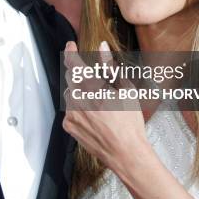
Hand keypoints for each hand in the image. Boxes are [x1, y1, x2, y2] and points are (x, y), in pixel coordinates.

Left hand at [62, 41, 148, 172]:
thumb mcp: (126, 89)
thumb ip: (110, 66)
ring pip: (70, 93)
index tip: (71, 46)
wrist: (125, 152)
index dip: (70, 51)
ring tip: (98, 102)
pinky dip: (78, 107)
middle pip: (70, 77)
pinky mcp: (68, 125)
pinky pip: (69, 109)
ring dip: (79, 91)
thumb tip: (102, 47)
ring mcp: (71, 113)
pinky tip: (94, 114)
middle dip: (78, 73)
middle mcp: (77, 99)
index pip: (73, 62)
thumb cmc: (129, 122)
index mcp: (91, 86)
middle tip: (93, 79)